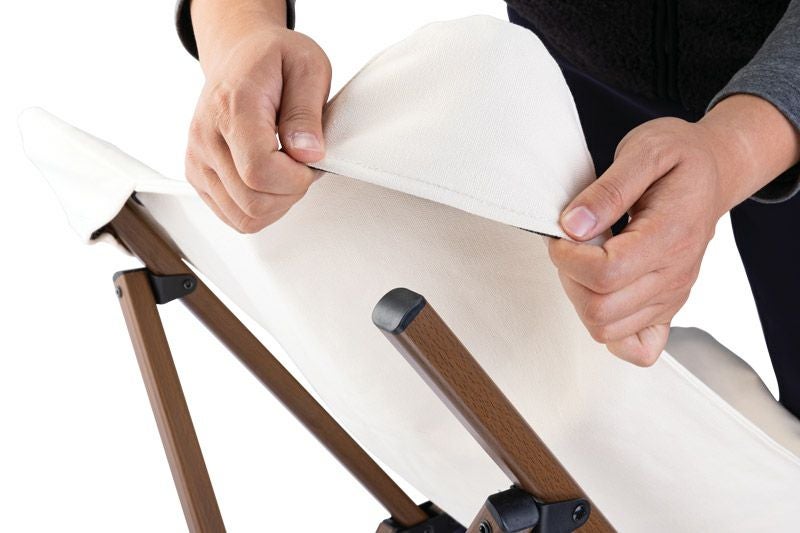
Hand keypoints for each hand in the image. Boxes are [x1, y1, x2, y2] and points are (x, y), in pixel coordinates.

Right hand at [185, 0, 331, 232]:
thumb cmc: (272, 60)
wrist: (239, 55)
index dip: (296, 178)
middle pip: (252, 201)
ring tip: (287, 172)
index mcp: (232, 107)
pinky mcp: (198, 176)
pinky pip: (234, 216)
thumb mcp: (307, 67)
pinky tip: (272, 182)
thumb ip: (307, 113)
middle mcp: (206, 137)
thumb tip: (307, 153)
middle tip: (303, 165)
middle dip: (290, 193)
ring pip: (243, 217)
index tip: (311, 159)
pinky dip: (260, 208)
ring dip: (277, 204)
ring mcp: (198, 160)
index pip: (259, 171)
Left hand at [548, 95, 799, 365]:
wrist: (712, 171)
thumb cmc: (680, 159)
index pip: (606, 274)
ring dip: (581, 299)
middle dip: (569, 278)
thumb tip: (574, 226)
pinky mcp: (666, 307)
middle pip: (601, 310)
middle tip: (571, 246)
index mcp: (670, 235)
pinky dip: (612, 331)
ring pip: (608, 329)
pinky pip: (638, 348)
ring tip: (585, 262)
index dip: (568, 257)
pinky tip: (603, 294)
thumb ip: (607, 190)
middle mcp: (674, 274)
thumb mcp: (644, 151)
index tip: (561, 234)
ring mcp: (672, 295)